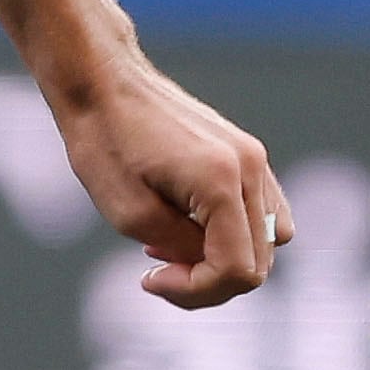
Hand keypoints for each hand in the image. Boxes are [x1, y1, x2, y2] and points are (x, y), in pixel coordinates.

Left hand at [48, 48, 292, 309]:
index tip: (149, 279)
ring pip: (269, 240)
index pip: (238, 271)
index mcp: (222, 183)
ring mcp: (255, 158)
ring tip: (168, 244)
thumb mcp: (128, 213)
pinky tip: (184, 223)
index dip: (197, 291)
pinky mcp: (247, 153)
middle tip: (156, 267)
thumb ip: (180, 249)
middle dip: (209, 279)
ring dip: (224, 256)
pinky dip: (232, 231)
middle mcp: (251, 169)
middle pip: (259, 261)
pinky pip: (262, 212)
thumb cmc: (102, 140)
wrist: (100, 79)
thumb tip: (210, 264)